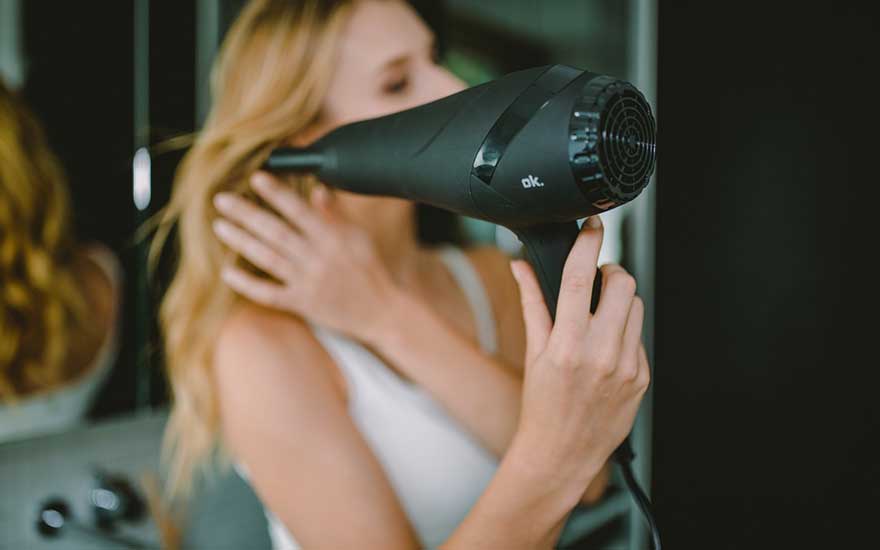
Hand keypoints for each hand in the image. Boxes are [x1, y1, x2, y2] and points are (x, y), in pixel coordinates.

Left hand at [212, 171, 398, 342]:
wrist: (380, 312)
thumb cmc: (370, 271)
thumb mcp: (358, 237)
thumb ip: (334, 214)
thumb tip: (317, 190)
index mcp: (333, 238)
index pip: (300, 210)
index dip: (277, 193)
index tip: (256, 178)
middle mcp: (318, 258)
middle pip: (276, 232)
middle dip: (247, 214)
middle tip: (221, 199)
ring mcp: (308, 282)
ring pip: (268, 258)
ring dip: (241, 241)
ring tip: (219, 226)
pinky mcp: (302, 304)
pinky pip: (269, 293)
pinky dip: (247, 284)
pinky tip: (227, 272)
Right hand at [508, 215, 649, 497]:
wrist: (561, 453)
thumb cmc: (541, 406)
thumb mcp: (533, 353)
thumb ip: (532, 304)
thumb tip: (521, 267)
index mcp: (567, 344)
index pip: (579, 278)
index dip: (588, 243)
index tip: (593, 225)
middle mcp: (601, 353)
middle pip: (622, 284)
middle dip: (610, 272)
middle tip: (596, 281)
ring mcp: (626, 366)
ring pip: (635, 307)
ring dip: (620, 301)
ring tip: (600, 318)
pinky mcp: (642, 377)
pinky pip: (640, 336)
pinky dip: (625, 332)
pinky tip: (607, 348)